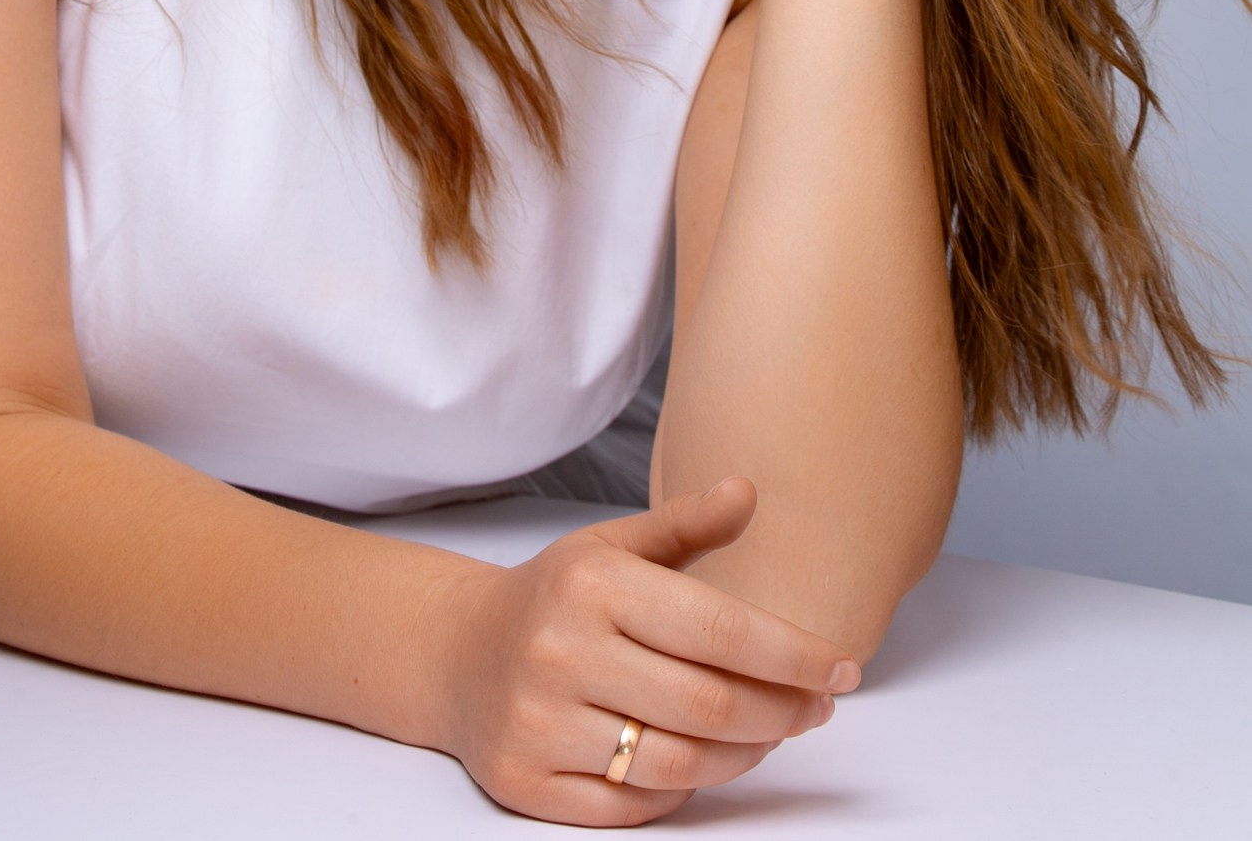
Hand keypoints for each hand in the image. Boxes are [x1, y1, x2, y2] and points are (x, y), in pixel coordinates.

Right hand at [429, 479, 858, 825]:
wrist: (455, 652)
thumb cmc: (556, 597)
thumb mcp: (612, 547)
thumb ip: (684, 525)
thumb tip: (748, 491)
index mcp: (593, 584)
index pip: (719, 629)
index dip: (794, 656)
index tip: (844, 670)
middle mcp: (562, 651)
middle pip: (709, 705)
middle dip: (782, 712)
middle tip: (816, 708)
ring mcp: (540, 722)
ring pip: (677, 764)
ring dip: (742, 756)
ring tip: (768, 734)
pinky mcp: (526, 783)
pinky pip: (631, 808)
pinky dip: (679, 794)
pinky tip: (702, 764)